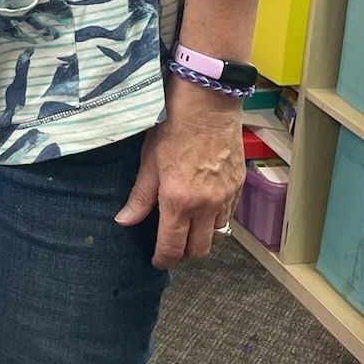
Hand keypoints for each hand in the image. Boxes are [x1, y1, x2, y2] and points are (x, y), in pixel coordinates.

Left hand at [114, 76, 244, 267]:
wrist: (208, 103)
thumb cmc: (172, 126)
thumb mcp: (148, 160)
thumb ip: (139, 196)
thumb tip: (124, 221)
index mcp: (179, 201)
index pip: (173, 247)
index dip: (163, 259)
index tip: (156, 261)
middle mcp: (207, 206)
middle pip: (199, 249)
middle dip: (183, 254)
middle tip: (170, 246)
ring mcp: (227, 197)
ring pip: (217, 234)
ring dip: (202, 236)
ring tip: (186, 226)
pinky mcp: (239, 186)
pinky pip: (228, 215)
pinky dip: (216, 218)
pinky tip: (204, 206)